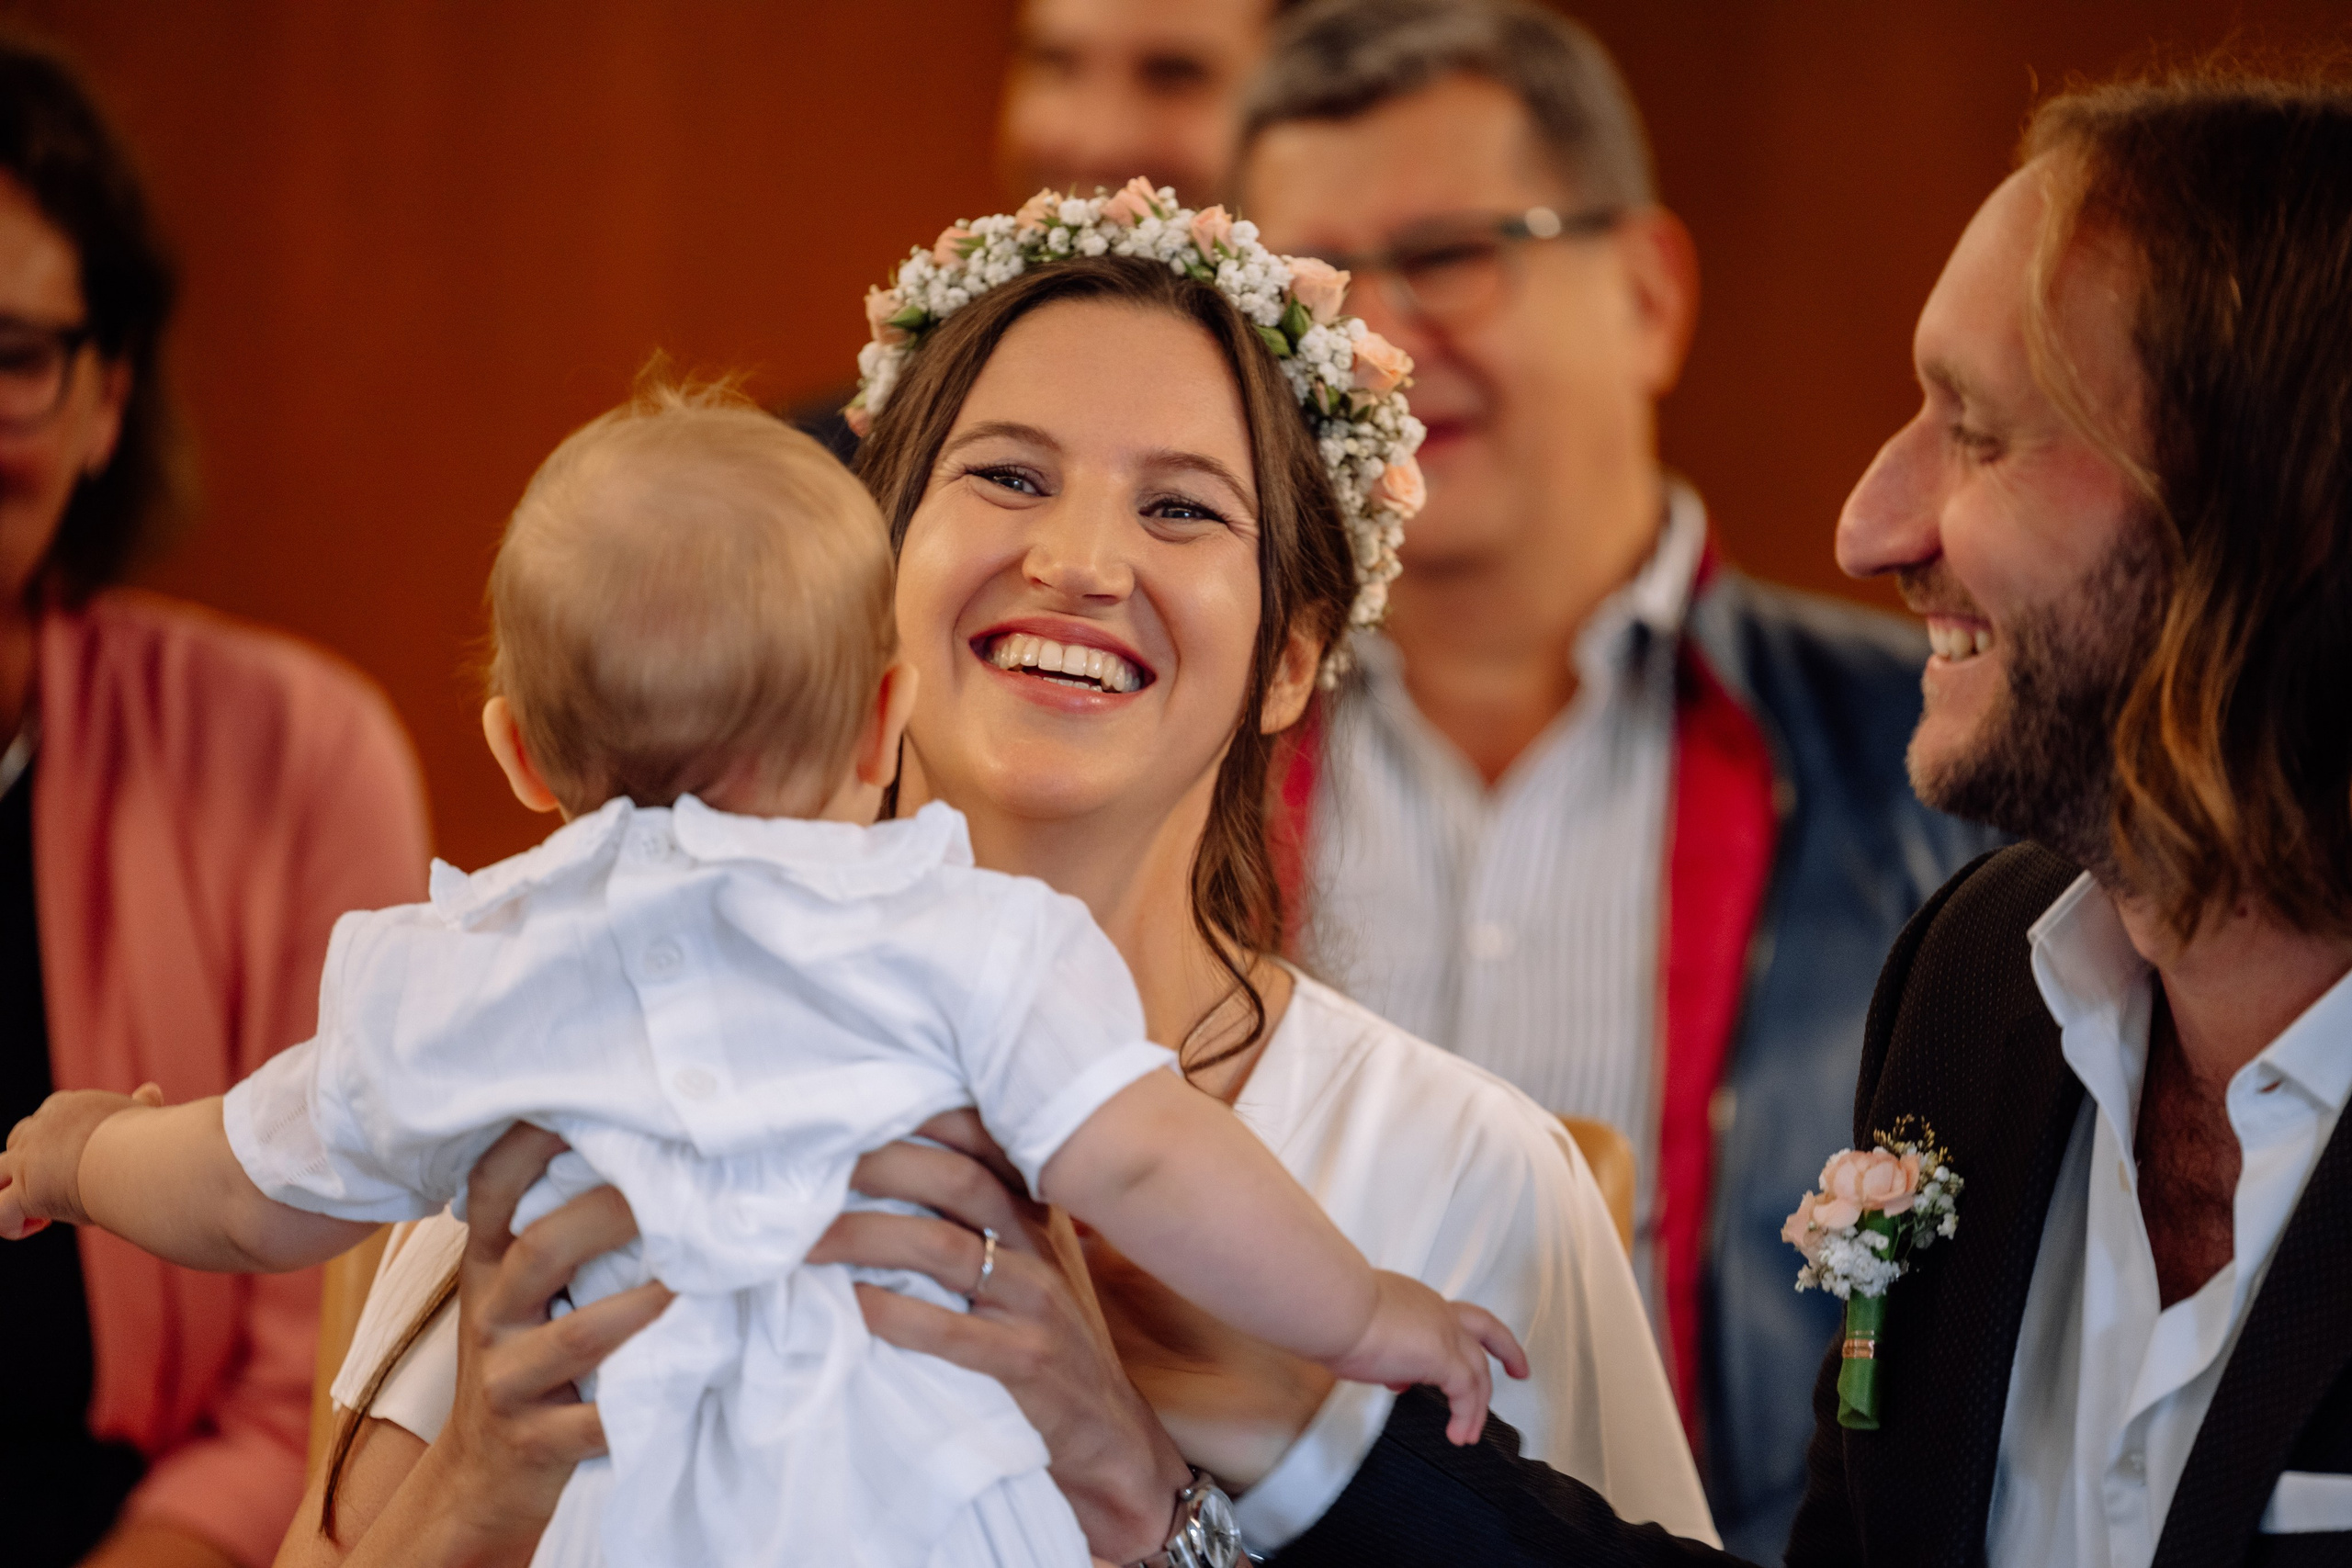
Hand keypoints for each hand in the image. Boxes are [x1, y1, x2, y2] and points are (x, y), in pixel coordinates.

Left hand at [1, 1082, 161, 1237]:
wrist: (136, 1156)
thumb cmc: (146, 1137)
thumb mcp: (141, 1113)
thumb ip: (140, 1104)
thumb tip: (150, 1090)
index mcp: (66, 1107)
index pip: (44, 1119)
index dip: (55, 1142)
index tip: (81, 1161)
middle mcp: (40, 1130)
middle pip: (17, 1142)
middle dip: (30, 1164)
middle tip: (61, 1185)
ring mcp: (28, 1161)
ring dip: (10, 1190)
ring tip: (38, 1209)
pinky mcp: (26, 1192)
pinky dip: (12, 1224)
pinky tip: (41, 1224)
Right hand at [407, 1124, 672, 1556]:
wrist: (484, 1476)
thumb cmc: (524, 1358)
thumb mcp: (522, 1291)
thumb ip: (560, 1229)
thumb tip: (648, 1149)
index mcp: (489, 1265)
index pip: (492, 1188)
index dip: (530, 1140)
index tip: (586, 1097)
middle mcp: (490, 1313)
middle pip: (542, 1248)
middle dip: (612, 1212)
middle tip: (683, 1187)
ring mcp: (508, 1380)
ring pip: (579, 1334)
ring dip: (646, 1305)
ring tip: (704, 1279)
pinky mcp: (536, 1442)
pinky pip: (599, 1420)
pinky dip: (648, 1397)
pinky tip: (699, 1372)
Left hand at [806, 1110, 1194, 1563]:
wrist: (1111, 1441)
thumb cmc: (1050, 1350)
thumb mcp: (1027, 1274)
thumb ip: (979, 1229)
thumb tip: (879, 1185)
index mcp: (1032, 1218)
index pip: (983, 1143)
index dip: (923, 1116)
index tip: (857, 1101)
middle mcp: (1037, 1248)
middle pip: (955, 1180)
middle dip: (879, 1164)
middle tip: (809, 1161)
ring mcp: (1036, 1303)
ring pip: (942, 1248)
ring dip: (864, 1237)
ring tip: (803, 1238)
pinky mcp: (1027, 1363)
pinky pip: (949, 1332)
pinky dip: (892, 1314)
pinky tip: (850, 1306)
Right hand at [1327, 1271, 1529, 1445]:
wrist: (1333, 1306)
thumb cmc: (1332, 1312)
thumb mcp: (1361, 1330)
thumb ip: (1384, 1352)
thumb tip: (1395, 1377)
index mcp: (1415, 1300)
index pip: (1445, 1317)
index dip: (1456, 1334)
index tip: (1460, 1350)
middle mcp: (1435, 1310)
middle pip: (1485, 1328)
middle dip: (1506, 1349)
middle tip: (1518, 1369)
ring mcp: (1443, 1332)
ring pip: (1478, 1369)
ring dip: (1477, 1405)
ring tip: (1469, 1434)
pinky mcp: (1444, 1356)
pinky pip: (1467, 1392)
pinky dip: (1467, 1415)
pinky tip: (1458, 1433)